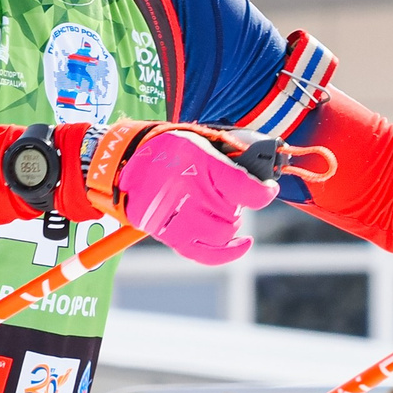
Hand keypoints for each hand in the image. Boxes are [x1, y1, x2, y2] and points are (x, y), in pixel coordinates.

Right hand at [79, 122, 280, 264]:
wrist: (124, 163)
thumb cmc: (168, 148)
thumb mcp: (200, 138)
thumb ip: (232, 152)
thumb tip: (263, 166)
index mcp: (201, 162)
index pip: (248, 189)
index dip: (265, 190)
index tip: (268, 188)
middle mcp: (191, 193)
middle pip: (236, 212)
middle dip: (238, 203)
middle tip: (227, 190)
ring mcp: (179, 217)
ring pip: (223, 232)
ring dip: (228, 222)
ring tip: (218, 207)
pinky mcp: (169, 235)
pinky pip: (206, 254)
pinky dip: (228, 252)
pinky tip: (242, 244)